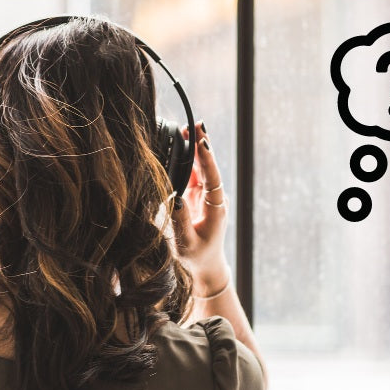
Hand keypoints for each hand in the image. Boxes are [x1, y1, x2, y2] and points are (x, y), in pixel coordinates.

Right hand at [171, 120, 230, 295]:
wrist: (206, 265)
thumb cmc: (196, 256)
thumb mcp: (186, 243)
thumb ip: (180, 221)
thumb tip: (173, 197)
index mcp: (216, 208)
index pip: (212, 178)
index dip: (207, 159)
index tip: (202, 142)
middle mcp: (214, 197)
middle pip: (209, 167)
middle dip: (202, 145)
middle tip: (195, 124)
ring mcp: (207, 195)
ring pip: (202, 167)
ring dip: (195, 148)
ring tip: (188, 128)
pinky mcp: (198, 195)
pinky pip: (194, 173)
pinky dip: (188, 158)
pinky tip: (182, 143)